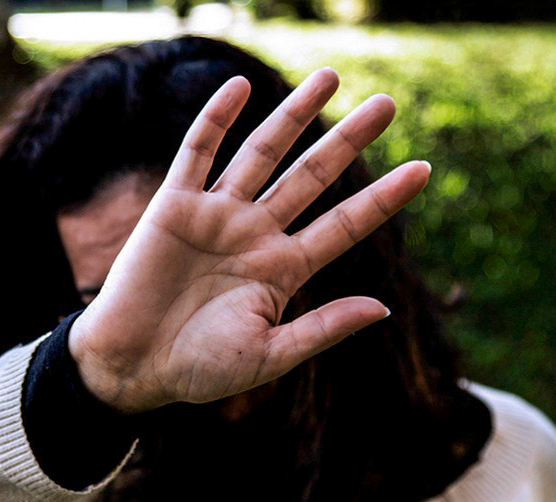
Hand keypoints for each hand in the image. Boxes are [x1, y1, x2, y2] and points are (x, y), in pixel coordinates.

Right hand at [68, 69, 430, 412]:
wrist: (132, 364)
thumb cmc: (199, 369)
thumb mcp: (268, 355)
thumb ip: (322, 329)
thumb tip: (384, 308)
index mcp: (283, 269)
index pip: (344, 224)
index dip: (383, 198)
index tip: (424, 169)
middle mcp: (256, 234)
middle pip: (312, 176)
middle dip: (348, 140)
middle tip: (388, 104)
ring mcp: (216, 215)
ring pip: (262, 153)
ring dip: (294, 114)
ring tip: (329, 77)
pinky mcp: (174, 206)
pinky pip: (196, 153)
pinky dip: (215, 120)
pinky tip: (240, 88)